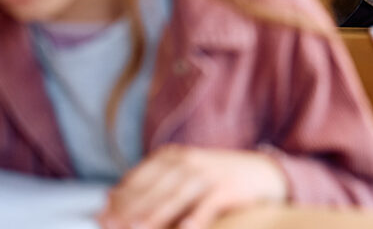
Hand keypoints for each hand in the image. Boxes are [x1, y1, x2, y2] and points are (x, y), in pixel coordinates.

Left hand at [98, 145, 286, 228]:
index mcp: (173, 157)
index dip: (119, 200)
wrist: (264, 172)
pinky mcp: (228, 188)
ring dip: (155, 215)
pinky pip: (208, 205)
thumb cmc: (214, 180)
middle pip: (154, 188)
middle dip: (130, 210)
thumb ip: (151, 186)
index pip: (139, 178)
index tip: (101, 219)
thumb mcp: (183, 174)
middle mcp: (189, 161)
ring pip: (176, 196)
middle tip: (111, 227)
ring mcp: (209, 174)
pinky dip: (195, 218)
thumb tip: (107, 199)